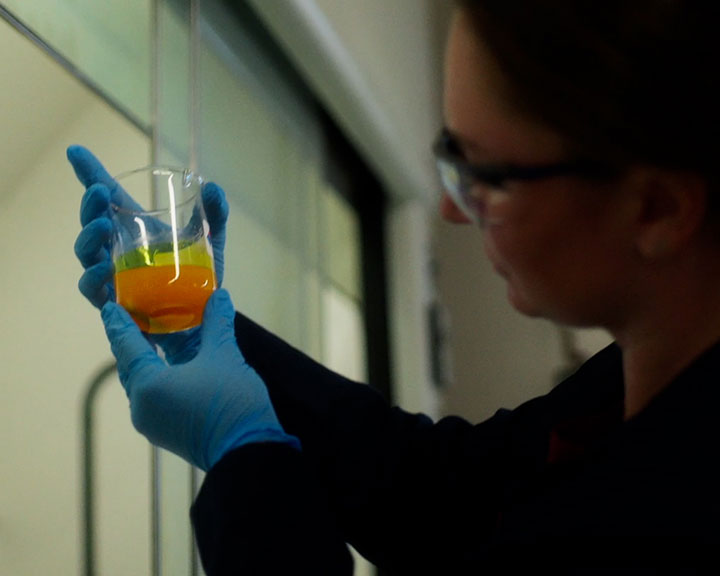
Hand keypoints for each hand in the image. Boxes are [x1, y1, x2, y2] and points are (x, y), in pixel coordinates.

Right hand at [68, 145, 228, 362]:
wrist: (203, 322)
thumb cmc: (200, 279)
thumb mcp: (212, 243)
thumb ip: (215, 215)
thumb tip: (212, 187)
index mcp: (137, 228)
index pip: (109, 197)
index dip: (91, 174)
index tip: (76, 151)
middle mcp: (119, 249)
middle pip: (92, 222)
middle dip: (90, 205)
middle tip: (99, 192)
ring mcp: (113, 275)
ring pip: (87, 254)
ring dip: (88, 237)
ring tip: (100, 226)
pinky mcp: (115, 303)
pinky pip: (94, 290)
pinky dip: (95, 278)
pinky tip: (105, 268)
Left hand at [102, 288, 299, 470]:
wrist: (249, 452)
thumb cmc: (231, 403)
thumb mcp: (225, 356)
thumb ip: (217, 324)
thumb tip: (219, 296)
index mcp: (148, 385)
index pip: (126, 345)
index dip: (119, 323)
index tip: (110, 306)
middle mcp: (142, 406)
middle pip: (131, 365)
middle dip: (133, 340)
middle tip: (134, 316)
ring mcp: (153, 422)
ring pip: (142, 382)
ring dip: (147, 359)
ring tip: (154, 337)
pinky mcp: (167, 431)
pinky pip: (154, 396)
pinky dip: (159, 376)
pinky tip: (173, 365)